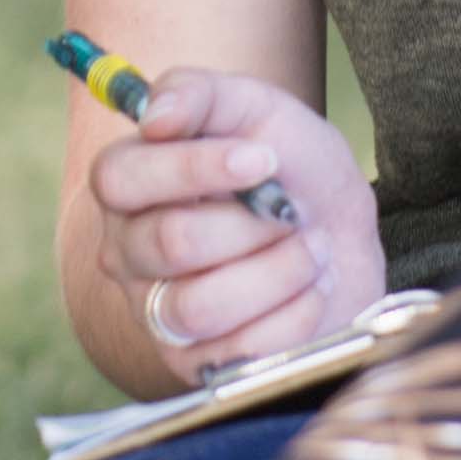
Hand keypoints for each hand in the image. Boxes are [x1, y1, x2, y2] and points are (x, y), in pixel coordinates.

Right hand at [83, 68, 383, 382]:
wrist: (339, 234)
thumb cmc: (287, 166)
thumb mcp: (254, 108)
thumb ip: (200, 95)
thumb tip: (154, 116)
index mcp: (126, 184)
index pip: (121, 179)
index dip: (194, 168)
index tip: (264, 157)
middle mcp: (128, 253)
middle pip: (170, 244)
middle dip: (252, 224)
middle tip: (291, 210)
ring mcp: (158, 315)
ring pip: (200, 307)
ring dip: (278, 272)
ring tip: (312, 250)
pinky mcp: (199, 365)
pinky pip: (241, 352)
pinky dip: (297, 314)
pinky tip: (312, 290)